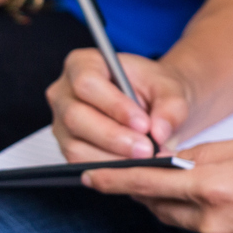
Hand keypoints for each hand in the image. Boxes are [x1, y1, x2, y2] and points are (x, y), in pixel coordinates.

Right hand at [48, 46, 190, 160]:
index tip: (143, 124)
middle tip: (147, 149)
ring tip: (144, 159)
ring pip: (75, 145)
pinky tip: (133, 166)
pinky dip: (108, 168)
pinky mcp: (68, 146)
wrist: (154, 105)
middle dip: (114, 137)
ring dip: (112, 158)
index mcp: (83, 64)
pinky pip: (80, 162)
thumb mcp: (170, 88)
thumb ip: (170, 106)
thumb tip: (159, 132)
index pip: (88, 83)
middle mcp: (64, 93)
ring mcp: (61, 122)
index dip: (114, 106)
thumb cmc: (156, 89)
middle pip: (76, 117)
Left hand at [83, 132, 232, 232]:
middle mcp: (215, 222)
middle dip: (163, 192)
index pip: (148, 185)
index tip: (92, 177)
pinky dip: (227, 225)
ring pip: (196, 225)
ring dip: (203, 207)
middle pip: (166, 209)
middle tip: (174, 175)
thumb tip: (182, 159)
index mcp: (216, 184)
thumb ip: (217, 151)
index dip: (115, 181)